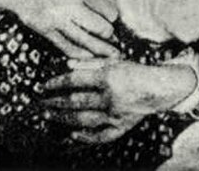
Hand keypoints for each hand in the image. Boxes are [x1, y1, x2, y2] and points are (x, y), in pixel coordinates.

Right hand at [14, 0, 118, 58]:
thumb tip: (112, 16)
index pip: (107, 9)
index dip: (112, 17)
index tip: (111, 20)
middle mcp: (70, 4)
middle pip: (100, 27)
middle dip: (108, 35)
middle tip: (113, 39)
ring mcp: (58, 19)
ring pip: (85, 41)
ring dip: (100, 50)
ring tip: (111, 55)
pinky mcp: (47, 31)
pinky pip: (68, 47)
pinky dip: (81, 54)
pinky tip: (90, 56)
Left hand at [38, 59, 196, 143]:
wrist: (159, 87)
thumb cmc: (134, 71)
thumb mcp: (113, 61)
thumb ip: (90, 63)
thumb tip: (67, 64)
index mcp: (107, 77)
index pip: (74, 80)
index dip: (56, 83)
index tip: (42, 85)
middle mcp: (110, 97)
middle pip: (75, 101)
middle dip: (54, 103)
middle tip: (40, 104)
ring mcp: (115, 114)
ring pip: (84, 120)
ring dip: (63, 119)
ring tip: (49, 117)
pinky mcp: (121, 127)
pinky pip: (100, 136)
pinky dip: (85, 137)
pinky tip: (72, 135)